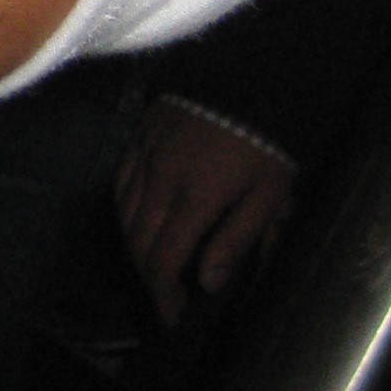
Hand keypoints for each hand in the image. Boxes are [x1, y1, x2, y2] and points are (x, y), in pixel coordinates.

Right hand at [113, 97, 297, 327]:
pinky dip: (126, 210)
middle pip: (138, 243)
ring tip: (155, 263)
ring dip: (136, 247)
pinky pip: (121, 183)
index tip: (173, 316)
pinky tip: (139, 219)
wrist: (253, 74)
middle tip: (166, 296)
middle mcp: (161, 180)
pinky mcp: (139, 136)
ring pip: (124, 215)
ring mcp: (145, 156)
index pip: (163, 261)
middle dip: (149, 278)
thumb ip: (238, 240)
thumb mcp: (270, 194)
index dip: (164, 296)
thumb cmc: (268, 139)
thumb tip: (207, 282)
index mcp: (196, 198)